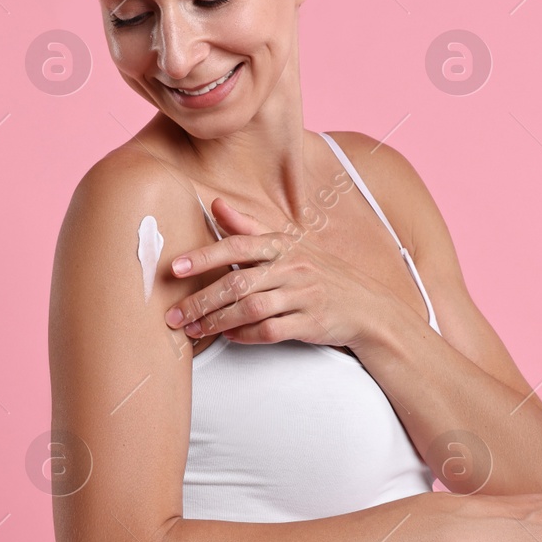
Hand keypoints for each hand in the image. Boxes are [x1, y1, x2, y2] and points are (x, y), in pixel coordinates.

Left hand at [163, 197, 399, 350]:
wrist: (367, 307)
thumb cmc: (321, 274)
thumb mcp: (290, 245)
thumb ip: (249, 228)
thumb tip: (216, 204)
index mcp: (284, 245)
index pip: (238, 245)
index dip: (205, 255)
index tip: (177, 268)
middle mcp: (293, 267)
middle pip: (239, 282)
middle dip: (202, 300)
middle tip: (174, 314)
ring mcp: (304, 296)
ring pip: (251, 309)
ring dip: (217, 322)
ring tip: (193, 330)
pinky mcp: (311, 323)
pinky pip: (272, 331)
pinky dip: (246, 335)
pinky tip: (229, 337)